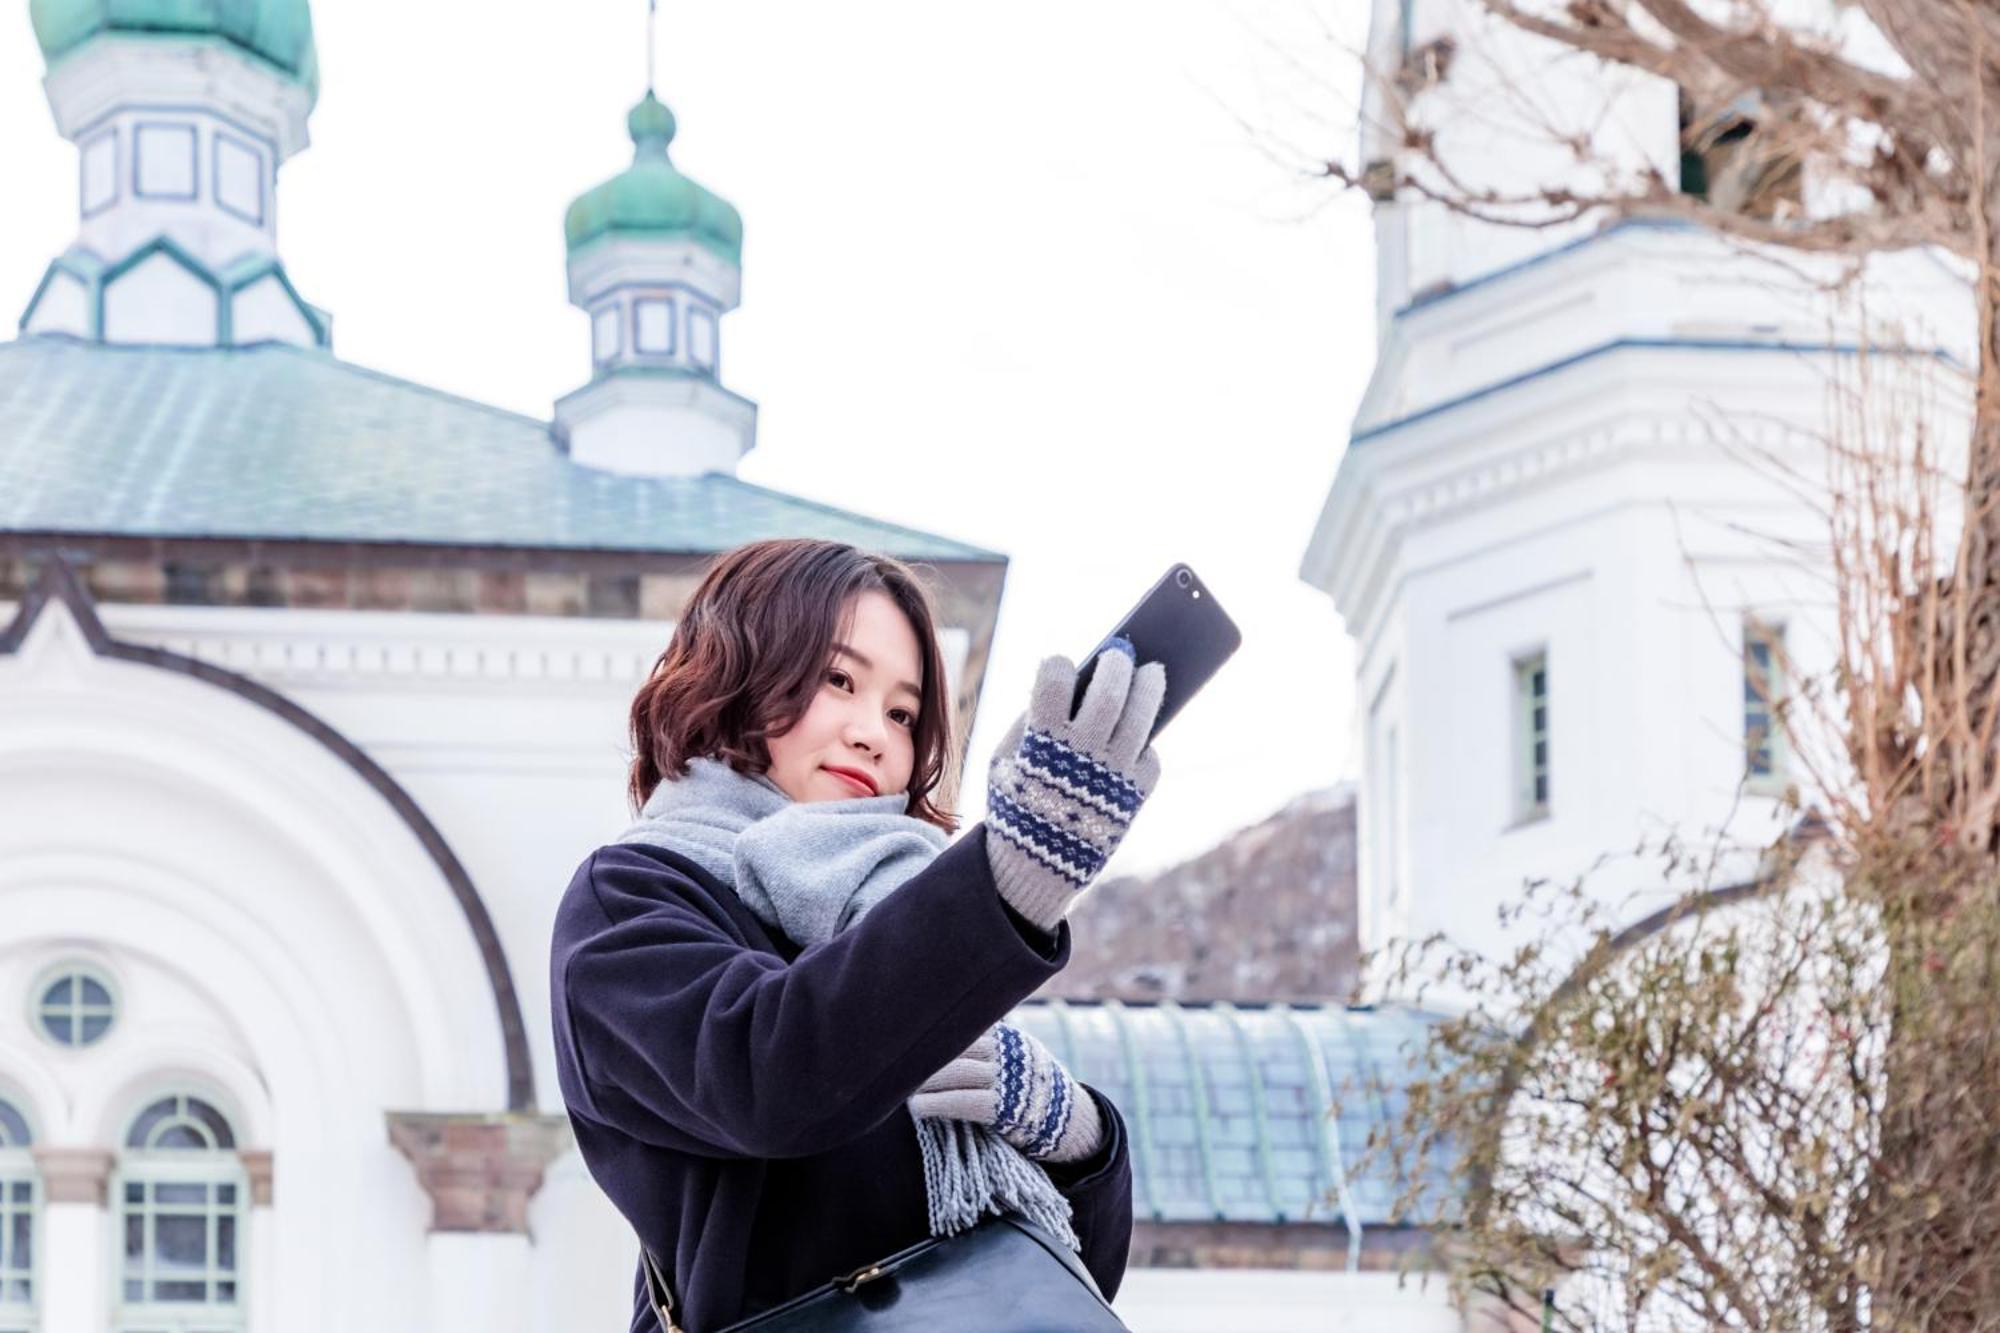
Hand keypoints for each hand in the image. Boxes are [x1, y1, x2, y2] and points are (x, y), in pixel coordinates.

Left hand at [909, 1022, 1103, 1163]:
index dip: (935, 1028)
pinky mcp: (1005, 1109)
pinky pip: (965, 1102)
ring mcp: (1008, 1080)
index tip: (906, 1031)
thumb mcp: (1017, 1054)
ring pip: (956, 1072)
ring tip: (900, 1087)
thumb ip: (989, 1042)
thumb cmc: (1031, 1086)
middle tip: (895, 1061)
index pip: (965, 1022)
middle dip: (924, 1054)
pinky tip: (917, 1108)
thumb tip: (944, 1026)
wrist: (1071, 1120)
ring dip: (924, 1080)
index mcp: (1007, 1036)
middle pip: (956, 1045)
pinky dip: (937, 1104)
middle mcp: (1008, 1052)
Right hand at [983, 644, 1164, 931]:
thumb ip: (1030, 722)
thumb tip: (1072, 683)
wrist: (1035, 871)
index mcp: (1042, 741)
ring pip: (1143, 714)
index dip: (1059, 665)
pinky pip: (1150, 754)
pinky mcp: (1137, 794)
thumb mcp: (1005, 762)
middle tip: (1120, 654)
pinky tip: (1137, 736)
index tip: (1062, 666)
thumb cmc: (1017, 805)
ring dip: (1150, 686)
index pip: (1056, 680)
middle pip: (1110, 690)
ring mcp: (1115, 773)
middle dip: (1117, 663)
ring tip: (1152, 672)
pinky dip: (1145, 743)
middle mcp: (1083, 753)